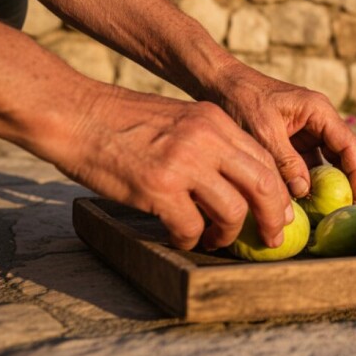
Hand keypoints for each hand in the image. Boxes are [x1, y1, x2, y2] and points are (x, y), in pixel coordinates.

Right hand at [50, 87, 291, 250]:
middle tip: (270, 239)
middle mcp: (207, 139)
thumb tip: (238, 182)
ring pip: (233, 211)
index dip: (279, 194)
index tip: (279, 215)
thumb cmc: (123, 122)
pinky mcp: (158, 188)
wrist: (75, 115)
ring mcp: (184, 163)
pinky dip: (190, 240)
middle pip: (264, 186)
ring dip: (227, 234)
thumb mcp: (181, 119)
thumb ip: (212, 143)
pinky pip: (191, 228)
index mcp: (215, 121)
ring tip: (215, 240)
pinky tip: (181, 238)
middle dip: (272, 219)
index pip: (266, 161)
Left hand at [211, 64, 355, 202]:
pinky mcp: (292, 141)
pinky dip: (306, 181)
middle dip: (346, 182)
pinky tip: (303, 201)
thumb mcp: (264, 132)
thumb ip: (286, 161)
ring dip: (325, 184)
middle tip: (348, 210)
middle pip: (341, 155)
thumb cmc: (242, 100)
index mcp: (318, 111)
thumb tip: (305, 191)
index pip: (348, 144)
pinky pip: (305, 164)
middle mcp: (318, 120)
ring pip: (324, 162)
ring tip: (327, 210)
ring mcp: (305, 131)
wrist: (219, 84)